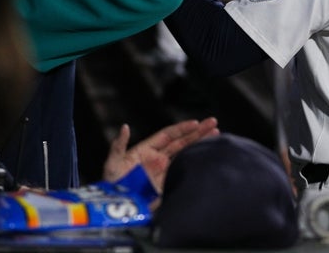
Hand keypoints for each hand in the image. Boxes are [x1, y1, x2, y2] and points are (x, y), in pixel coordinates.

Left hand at [102, 117, 219, 192]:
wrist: (115, 207)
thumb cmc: (112, 184)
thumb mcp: (112, 163)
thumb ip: (118, 145)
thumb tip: (125, 127)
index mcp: (147, 150)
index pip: (169, 135)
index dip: (182, 128)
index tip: (196, 123)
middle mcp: (159, 158)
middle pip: (182, 142)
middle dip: (198, 132)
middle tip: (213, 122)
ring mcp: (165, 171)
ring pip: (186, 154)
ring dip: (200, 143)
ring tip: (216, 133)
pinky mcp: (168, 184)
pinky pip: (184, 171)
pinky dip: (196, 163)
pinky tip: (208, 155)